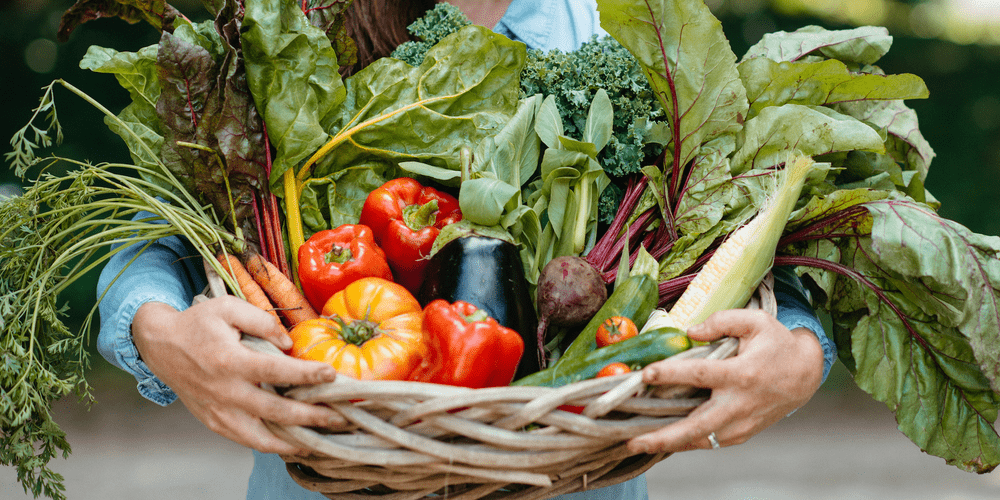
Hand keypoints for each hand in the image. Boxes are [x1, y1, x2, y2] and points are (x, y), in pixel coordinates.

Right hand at [132, 296, 345, 454]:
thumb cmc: (199, 323)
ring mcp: (218, 411)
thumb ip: (262, 321)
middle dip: (310, 416)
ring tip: (321, 439)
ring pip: (261, 437)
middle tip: (338, 416)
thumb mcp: (228, 307)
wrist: (161, 345)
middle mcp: (224, 390)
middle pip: (274, 410)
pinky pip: (246, 441)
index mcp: (229, 360)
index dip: (306, 374)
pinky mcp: (214, 422)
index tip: (332, 375)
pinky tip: (293, 442)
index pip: (275, 371)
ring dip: (293, 441)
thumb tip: (289, 343)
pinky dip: (272, 445)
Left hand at [627, 309, 823, 453]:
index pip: (701, 374)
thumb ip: (721, 321)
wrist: (805, 375)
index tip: (646, 373)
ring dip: (669, 444)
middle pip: (697, 425)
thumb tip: (688, 331)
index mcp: (742, 373)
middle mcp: (740, 403)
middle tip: (633, 441)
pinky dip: (684, 444)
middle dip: (664, 436)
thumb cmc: (776, 344)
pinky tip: (660, 442)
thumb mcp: (756, 321)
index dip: (672, 374)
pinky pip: (708, 442)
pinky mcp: (741, 434)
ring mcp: (741, 424)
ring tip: (637, 445)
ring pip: (700, 440)